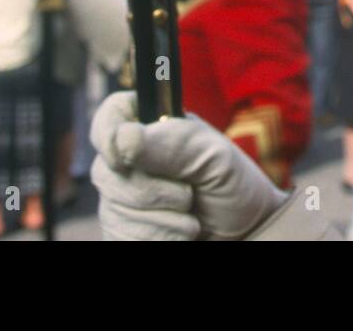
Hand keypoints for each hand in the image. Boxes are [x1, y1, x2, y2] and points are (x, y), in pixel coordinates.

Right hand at [90, 92, 286, 240]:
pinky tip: (179, 235)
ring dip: (161, 220)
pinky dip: (155, 238)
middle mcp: (132, 160)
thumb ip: (174, 144)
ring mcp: (123, 197)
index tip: (123, 154)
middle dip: (152, 191)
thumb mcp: (215, 158)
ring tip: (192, 217)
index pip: (111, 115)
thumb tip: (124, 138)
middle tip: (189, 194)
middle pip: (106, 171)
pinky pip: (118, 236)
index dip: (108, 132)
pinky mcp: (123, 230)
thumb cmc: (234, 187)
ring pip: (112, 210)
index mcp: (154, 128)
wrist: (246, 233)